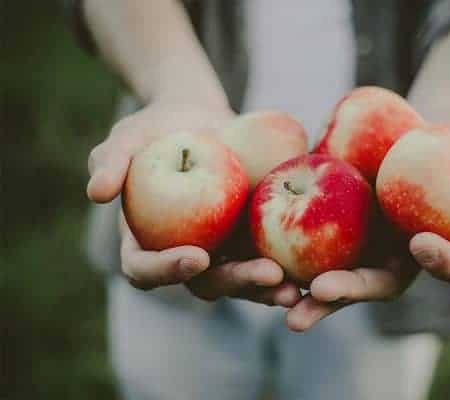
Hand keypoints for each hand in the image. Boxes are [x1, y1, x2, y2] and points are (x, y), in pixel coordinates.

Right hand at [89, 101, 300, 306]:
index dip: (168, 270)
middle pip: (204, 284)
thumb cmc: (158, 129)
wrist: (201, 122)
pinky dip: (288, 266)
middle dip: (236, 282)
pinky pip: (267, 259)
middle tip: (267, 275)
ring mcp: (220, 253)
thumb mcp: (130, 136)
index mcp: (145, 243)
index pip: (145, 269)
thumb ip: (111, 161)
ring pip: (241, 281)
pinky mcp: (249, 242)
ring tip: (296, 286)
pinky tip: (313, 266)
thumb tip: (95, 192)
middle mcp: (183, 257)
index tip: (197, 255)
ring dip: (268, 288)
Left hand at [286, 109, 449, 330]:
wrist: (411, 127)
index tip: (423, 242)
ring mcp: (365, 251)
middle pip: (383, 287)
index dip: (447, 262)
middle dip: (355, 292)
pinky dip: (286, 263)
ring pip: (339, 282)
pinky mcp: (332, 236)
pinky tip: (259, 267)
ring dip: (312, 296)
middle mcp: (403, 260)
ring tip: (283, 303)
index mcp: (448, 247)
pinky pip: (307, 254)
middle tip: (324, 292)